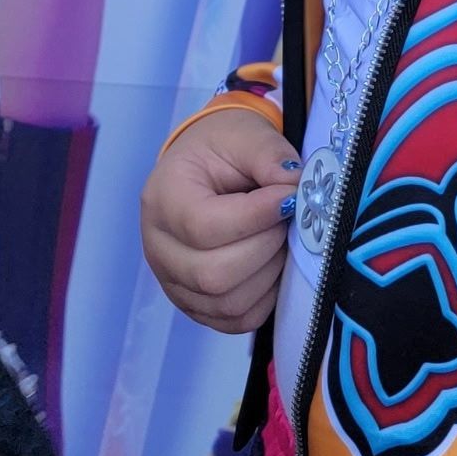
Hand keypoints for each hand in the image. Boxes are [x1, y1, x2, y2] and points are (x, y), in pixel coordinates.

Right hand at [140, 108, 300, 333]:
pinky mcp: (194, 304)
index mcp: (164, 198)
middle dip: (265, 247)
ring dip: (269, 273)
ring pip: (226, 303)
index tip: (290, 197)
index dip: (256, 217)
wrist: (207, 164)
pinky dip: (264, 297)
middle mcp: (159, 248)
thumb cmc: (223, 146)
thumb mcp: (246, 135)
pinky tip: (273, 263)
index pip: (205, 226)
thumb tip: (297, 189)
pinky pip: (234, 320)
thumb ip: (270, 156)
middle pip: (213, 274)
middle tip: (288, 220)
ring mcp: (173, 282)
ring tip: (281, 238)